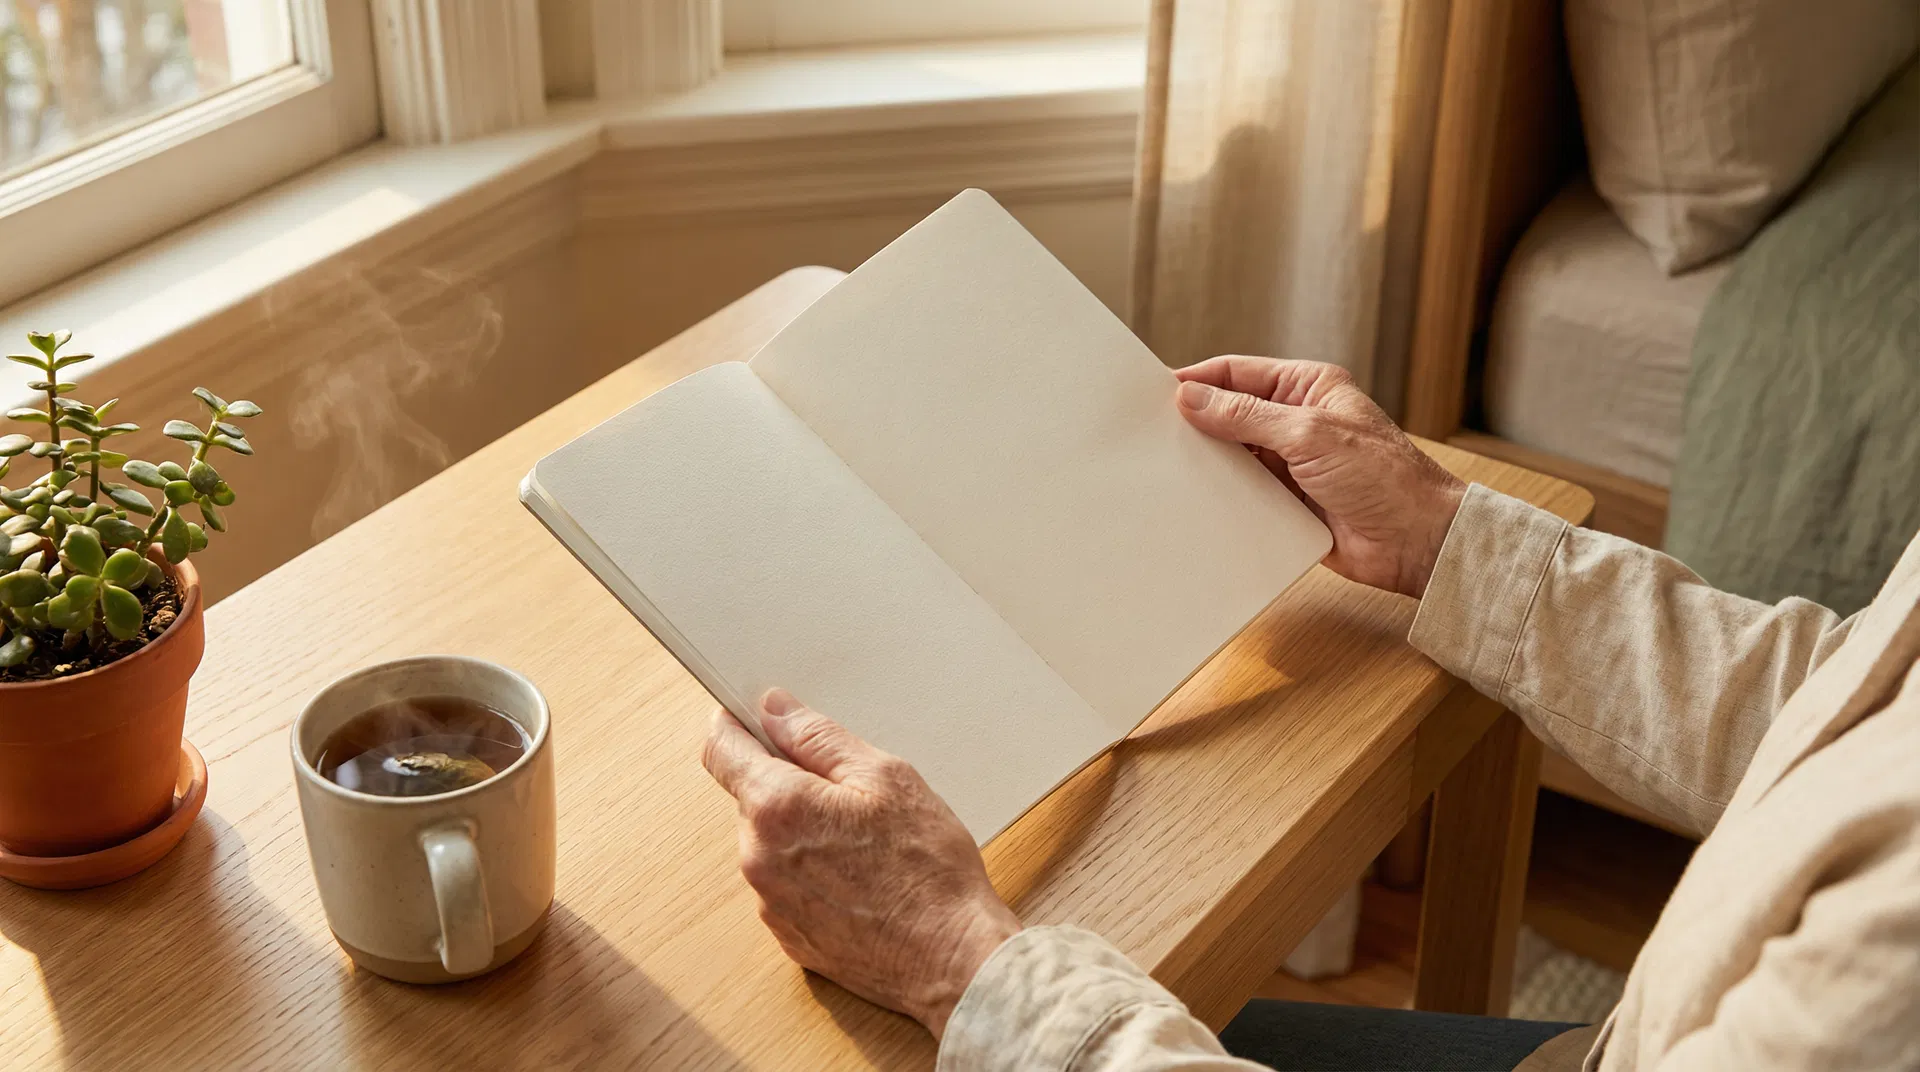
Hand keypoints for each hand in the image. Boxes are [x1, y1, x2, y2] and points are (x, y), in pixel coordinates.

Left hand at [700, 689, 1021, 1037]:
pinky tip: (862, 879)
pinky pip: (787, 886)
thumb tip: (775, 711)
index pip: (721, 749)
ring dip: (803, 834)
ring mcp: (770, 903)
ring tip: (865, 845)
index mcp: (777, 807)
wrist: (952, 958)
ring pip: (772, 844)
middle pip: (752, 798)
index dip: (735, 725)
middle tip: (850, 794)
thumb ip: (819, 738)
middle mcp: (758, 857)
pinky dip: (813, 875)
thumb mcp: (885, 777)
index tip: (751, 718)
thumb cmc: (929, 871)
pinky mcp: (788, 936)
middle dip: (789, 786)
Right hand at [1175, 356, 1465, 598]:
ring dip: (1208, 465)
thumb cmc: (1384, 477)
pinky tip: (1196, 503)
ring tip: (1166, 469)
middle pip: (1231, 415)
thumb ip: (1246, 416)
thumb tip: (1192, 397)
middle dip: (1196, 424)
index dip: (1198, 381)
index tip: (1157, 394)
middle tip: (1153, 435)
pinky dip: (1222, 499)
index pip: (1239, 374)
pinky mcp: (1287, 503)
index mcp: (1307, 388)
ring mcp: (1291, 463)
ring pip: (1233, 457)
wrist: (1416, 542)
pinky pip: (1243, 496)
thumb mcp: (1309, 434)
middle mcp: (1297, 421)